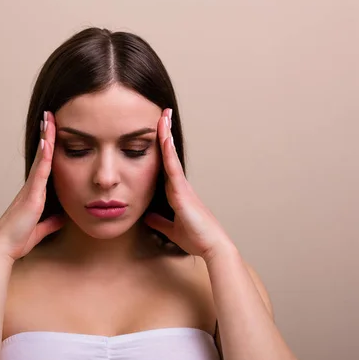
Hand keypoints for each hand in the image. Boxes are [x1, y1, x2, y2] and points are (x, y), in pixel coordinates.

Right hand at [0, 111, 64, 263]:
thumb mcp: (40, 229)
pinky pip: (40, 171)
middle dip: (46, 134)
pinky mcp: (31, 195)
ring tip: (49, 119)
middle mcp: (31, 187)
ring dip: (46, 138)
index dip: (48, 147)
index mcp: (34, 193)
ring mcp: (30, 189)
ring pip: (41, 158)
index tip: (52, 130)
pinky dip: (45, 156)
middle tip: (50, 115)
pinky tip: (48, 142)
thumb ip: (50, 222)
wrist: (3, 249)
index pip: (44, 165)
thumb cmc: (18, 240)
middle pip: (42, 155)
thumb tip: (62, 218)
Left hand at [143, 109, 236, 263]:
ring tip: (163, 116)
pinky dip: (168, 153)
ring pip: (171, 156)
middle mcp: (179, 185)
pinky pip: (173, 169)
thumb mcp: (171, 229)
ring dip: (166, 136)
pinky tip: (164, 139)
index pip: (164, 165)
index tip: (158, 130)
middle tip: (162, 113)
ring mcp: (182, 186)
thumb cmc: (196, 237)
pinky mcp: (182, 192)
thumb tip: (147, 216)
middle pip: (168, 154)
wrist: (211, 246)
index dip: (160, 148)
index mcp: (175, 192)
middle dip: (165, 133)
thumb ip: (159, 222)